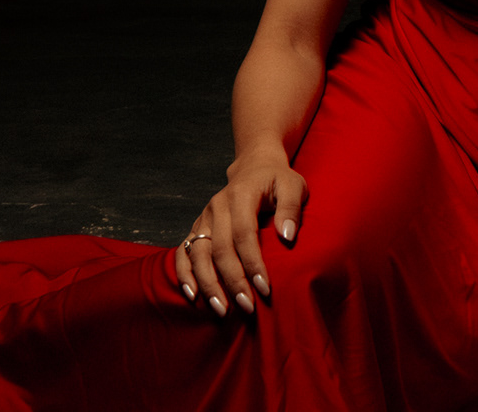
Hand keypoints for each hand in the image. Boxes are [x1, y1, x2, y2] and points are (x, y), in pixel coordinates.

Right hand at [173, 148, 305, 318]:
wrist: (254, 167)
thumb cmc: (277, 180)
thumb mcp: (293, 185)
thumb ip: (291, 208)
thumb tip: (287, 237)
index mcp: (241, 195)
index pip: (244, 234)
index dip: (253, 262)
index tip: (264, 288)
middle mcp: (217, 207)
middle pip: (220, 249)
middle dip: (233, 281)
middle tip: (247, 307)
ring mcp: (204, 218)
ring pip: (199, 255)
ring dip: (208, 284)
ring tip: (222, 310)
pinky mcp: (197, 228)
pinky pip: (184, 252)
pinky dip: (185, 274)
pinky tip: (193, 296)